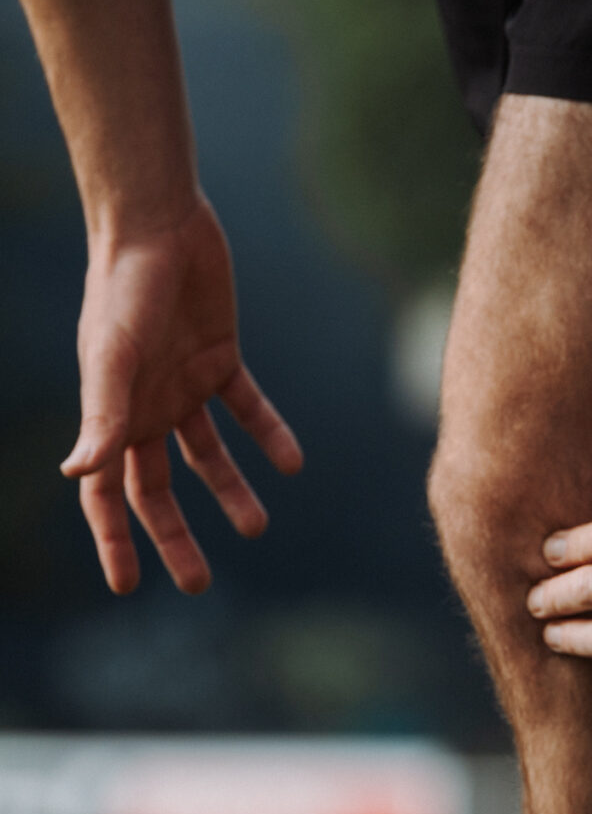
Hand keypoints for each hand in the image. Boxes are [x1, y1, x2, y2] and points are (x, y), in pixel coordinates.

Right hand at [62, 196, 302, 594]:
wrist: (158, 227)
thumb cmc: (124, 289)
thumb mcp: (113, 357)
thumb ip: (100, 416)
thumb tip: (76, 473)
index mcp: (112, 416)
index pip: (107, 494)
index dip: (114, 539)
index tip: (128, 586)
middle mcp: (146, 408)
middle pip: (159, 489)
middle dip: (174, 536)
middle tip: (198, 584)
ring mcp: (185, 386)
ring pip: (208, 456)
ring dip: (231, 492)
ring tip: (258, 527)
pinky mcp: (221, 359)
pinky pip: (248, 408)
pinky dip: (269, 435)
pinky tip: (292, 464)